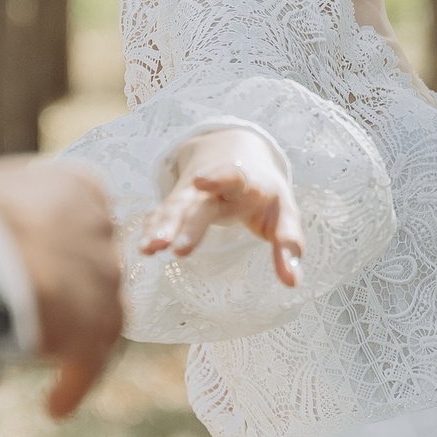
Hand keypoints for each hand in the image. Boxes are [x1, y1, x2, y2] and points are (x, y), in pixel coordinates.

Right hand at [0, 157, 124, 418]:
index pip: (84, 217)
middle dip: (74, 291)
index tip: (49, 266)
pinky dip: (72, 384)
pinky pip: (89, 362)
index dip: (63, 245)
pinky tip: (55, 407)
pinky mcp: (96, 324)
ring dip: (78, 341)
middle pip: (96, 268)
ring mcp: (104, 277)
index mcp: (80, 186)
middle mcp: (102, 228)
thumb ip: (15, 206)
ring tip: (49, 360)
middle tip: (47, 313)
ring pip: (101, 316)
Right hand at [138, 129, 304, 289]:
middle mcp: (214, 187)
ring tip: (150, 249)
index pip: (231, 176)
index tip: (200, 183)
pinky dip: (152, 228)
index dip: (216, 179)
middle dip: (187, 223)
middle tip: (177, 248)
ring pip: (175, 208)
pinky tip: (144, 248)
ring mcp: (192, 194)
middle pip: (198, 203)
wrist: (237, 154)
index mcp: (245, 183)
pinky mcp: (178, 203)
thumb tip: (292, 282)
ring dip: (162, 227)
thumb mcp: (284, 214)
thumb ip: (288, 245)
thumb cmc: (266, 195)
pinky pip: (162, 214)